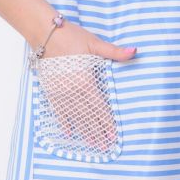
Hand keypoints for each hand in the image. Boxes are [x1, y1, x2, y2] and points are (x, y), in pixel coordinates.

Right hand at [30, 19, 135, 147]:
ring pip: (74, 116)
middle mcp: (72, 90)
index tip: (113, 135)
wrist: (44, 33)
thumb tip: (135, 52)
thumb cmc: (72, 36)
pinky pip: (58, 110)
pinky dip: (64, 122)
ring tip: (92, 144)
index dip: (107, 122)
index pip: (99, 107)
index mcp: (85, 81)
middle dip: (97, 131)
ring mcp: (60, 92)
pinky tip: (69, 133)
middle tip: (105, 146)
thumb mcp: (95, 43)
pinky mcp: (50, 90)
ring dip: (84, 131)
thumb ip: (115, 52)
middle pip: (88, 115)